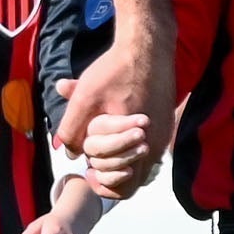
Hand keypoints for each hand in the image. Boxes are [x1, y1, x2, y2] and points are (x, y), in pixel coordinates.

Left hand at [55, 32, 175, 199]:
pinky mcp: (166, 124)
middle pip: (133, 180)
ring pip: (141, 165)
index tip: (87, 170)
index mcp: (139, 141)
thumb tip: (67, 152)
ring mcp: (164, 135)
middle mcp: (156, 143)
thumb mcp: (85, 96)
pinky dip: (130, 149)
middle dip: (109, 173)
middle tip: (91, 161)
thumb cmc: (116, 70)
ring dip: (119, 162)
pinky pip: (148, 149)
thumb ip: (72, 127)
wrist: (147, 47)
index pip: (125, 186)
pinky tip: (113, 134)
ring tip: (100, 148)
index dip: (102, 184)